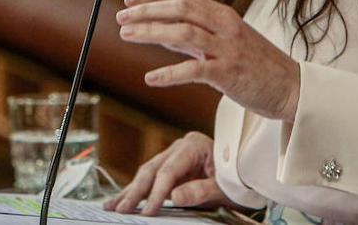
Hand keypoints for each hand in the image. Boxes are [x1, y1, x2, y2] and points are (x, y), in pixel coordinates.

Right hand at [104, 131, 230, 214]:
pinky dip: (135, 191)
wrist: (244, 175)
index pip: (169, 170)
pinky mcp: (169, 169)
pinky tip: (120, 200)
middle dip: (135, 192)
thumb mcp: (223, 188)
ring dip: (130, 192)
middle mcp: (180, 147)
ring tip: (112, 206)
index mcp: (194, 145)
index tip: (148, 211)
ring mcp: (173, 157)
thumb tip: (175, 196)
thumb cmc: (236, 180)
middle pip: (152, 170)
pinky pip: (150, 180)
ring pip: (146, 174)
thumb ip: (200, 191)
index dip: (157, 192)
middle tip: (122, 210)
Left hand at [116, 0, 300, 120]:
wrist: (292, 88)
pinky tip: (151, 78)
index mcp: (224, 15)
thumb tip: (162, 32)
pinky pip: (194, 70)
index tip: (131, 0)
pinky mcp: (229, 74)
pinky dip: (169, 73)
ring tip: (127, 36)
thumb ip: (197, 36)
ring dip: (151, 33)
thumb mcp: (228, 42)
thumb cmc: (258, 66)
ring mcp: (227, 49)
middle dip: (146, 10)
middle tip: (121, 18)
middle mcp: (225, 26)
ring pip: (183, 33)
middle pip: (180, 7)